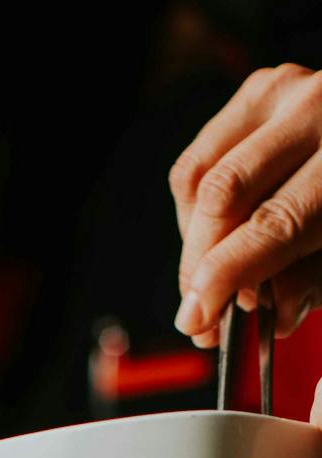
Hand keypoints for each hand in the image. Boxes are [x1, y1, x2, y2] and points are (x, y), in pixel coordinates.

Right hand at [171, 64, 321, 345]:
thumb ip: (306, 284)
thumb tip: (250, 304)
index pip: (273, 222)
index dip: (225, 275)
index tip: (195, 319)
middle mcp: (315, 109)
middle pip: (223, 195)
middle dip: (199, 265)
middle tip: (197, 313)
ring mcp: (282, 91)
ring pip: (199, 180)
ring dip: (195, 242)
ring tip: (213, 272)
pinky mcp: (255, 92)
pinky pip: (196, 164)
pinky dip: (195, 211)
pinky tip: (218, 233)